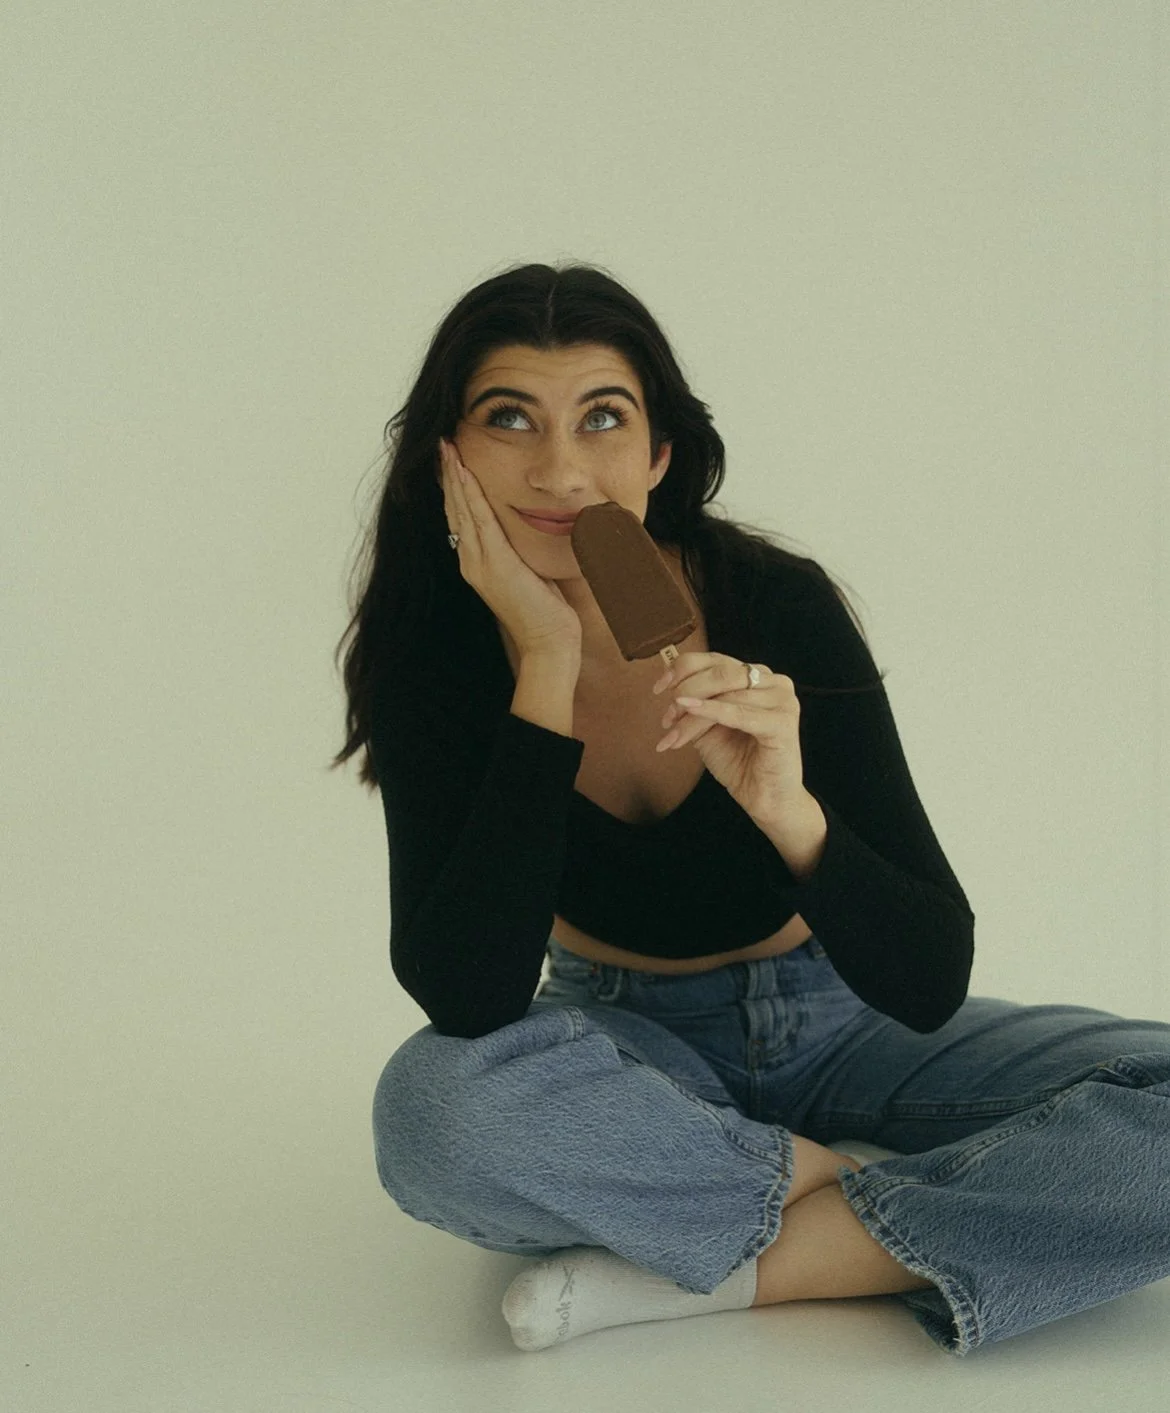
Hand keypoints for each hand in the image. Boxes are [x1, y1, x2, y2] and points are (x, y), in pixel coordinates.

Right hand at [437, 438, 582, 657]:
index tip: (450, 459)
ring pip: (461, 509)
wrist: (549, 642)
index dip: (453, 486)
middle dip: (447, 473)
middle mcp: (471, 561)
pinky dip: (470, 494)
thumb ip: (520, 549)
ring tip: (446, 449)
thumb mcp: (529, 570)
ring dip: (453, 476)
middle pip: (453, 508)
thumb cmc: (546, 610)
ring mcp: (479, 563)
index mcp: (477, 562)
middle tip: (442, 443)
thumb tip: (530, 525)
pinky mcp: (495, 565)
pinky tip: (465, 472)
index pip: (460, 516)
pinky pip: (479, 520)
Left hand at [653, 652, 806, 826]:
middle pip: (720, 672)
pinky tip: (690, 713)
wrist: (763, 798)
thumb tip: (668, 688)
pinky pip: (740, 712)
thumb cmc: (738, 761)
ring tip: (673, 734)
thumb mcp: (707, 727)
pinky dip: (712, 712)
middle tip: (667, 718)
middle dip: (686, 692)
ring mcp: (782, 700)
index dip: (683, 668)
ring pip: (726, 695)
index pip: (715, 660)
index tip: (658, 687)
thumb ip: (694, 704)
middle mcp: (773, 681)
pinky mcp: (784, 722)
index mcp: (756, 676)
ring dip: (692, 715)